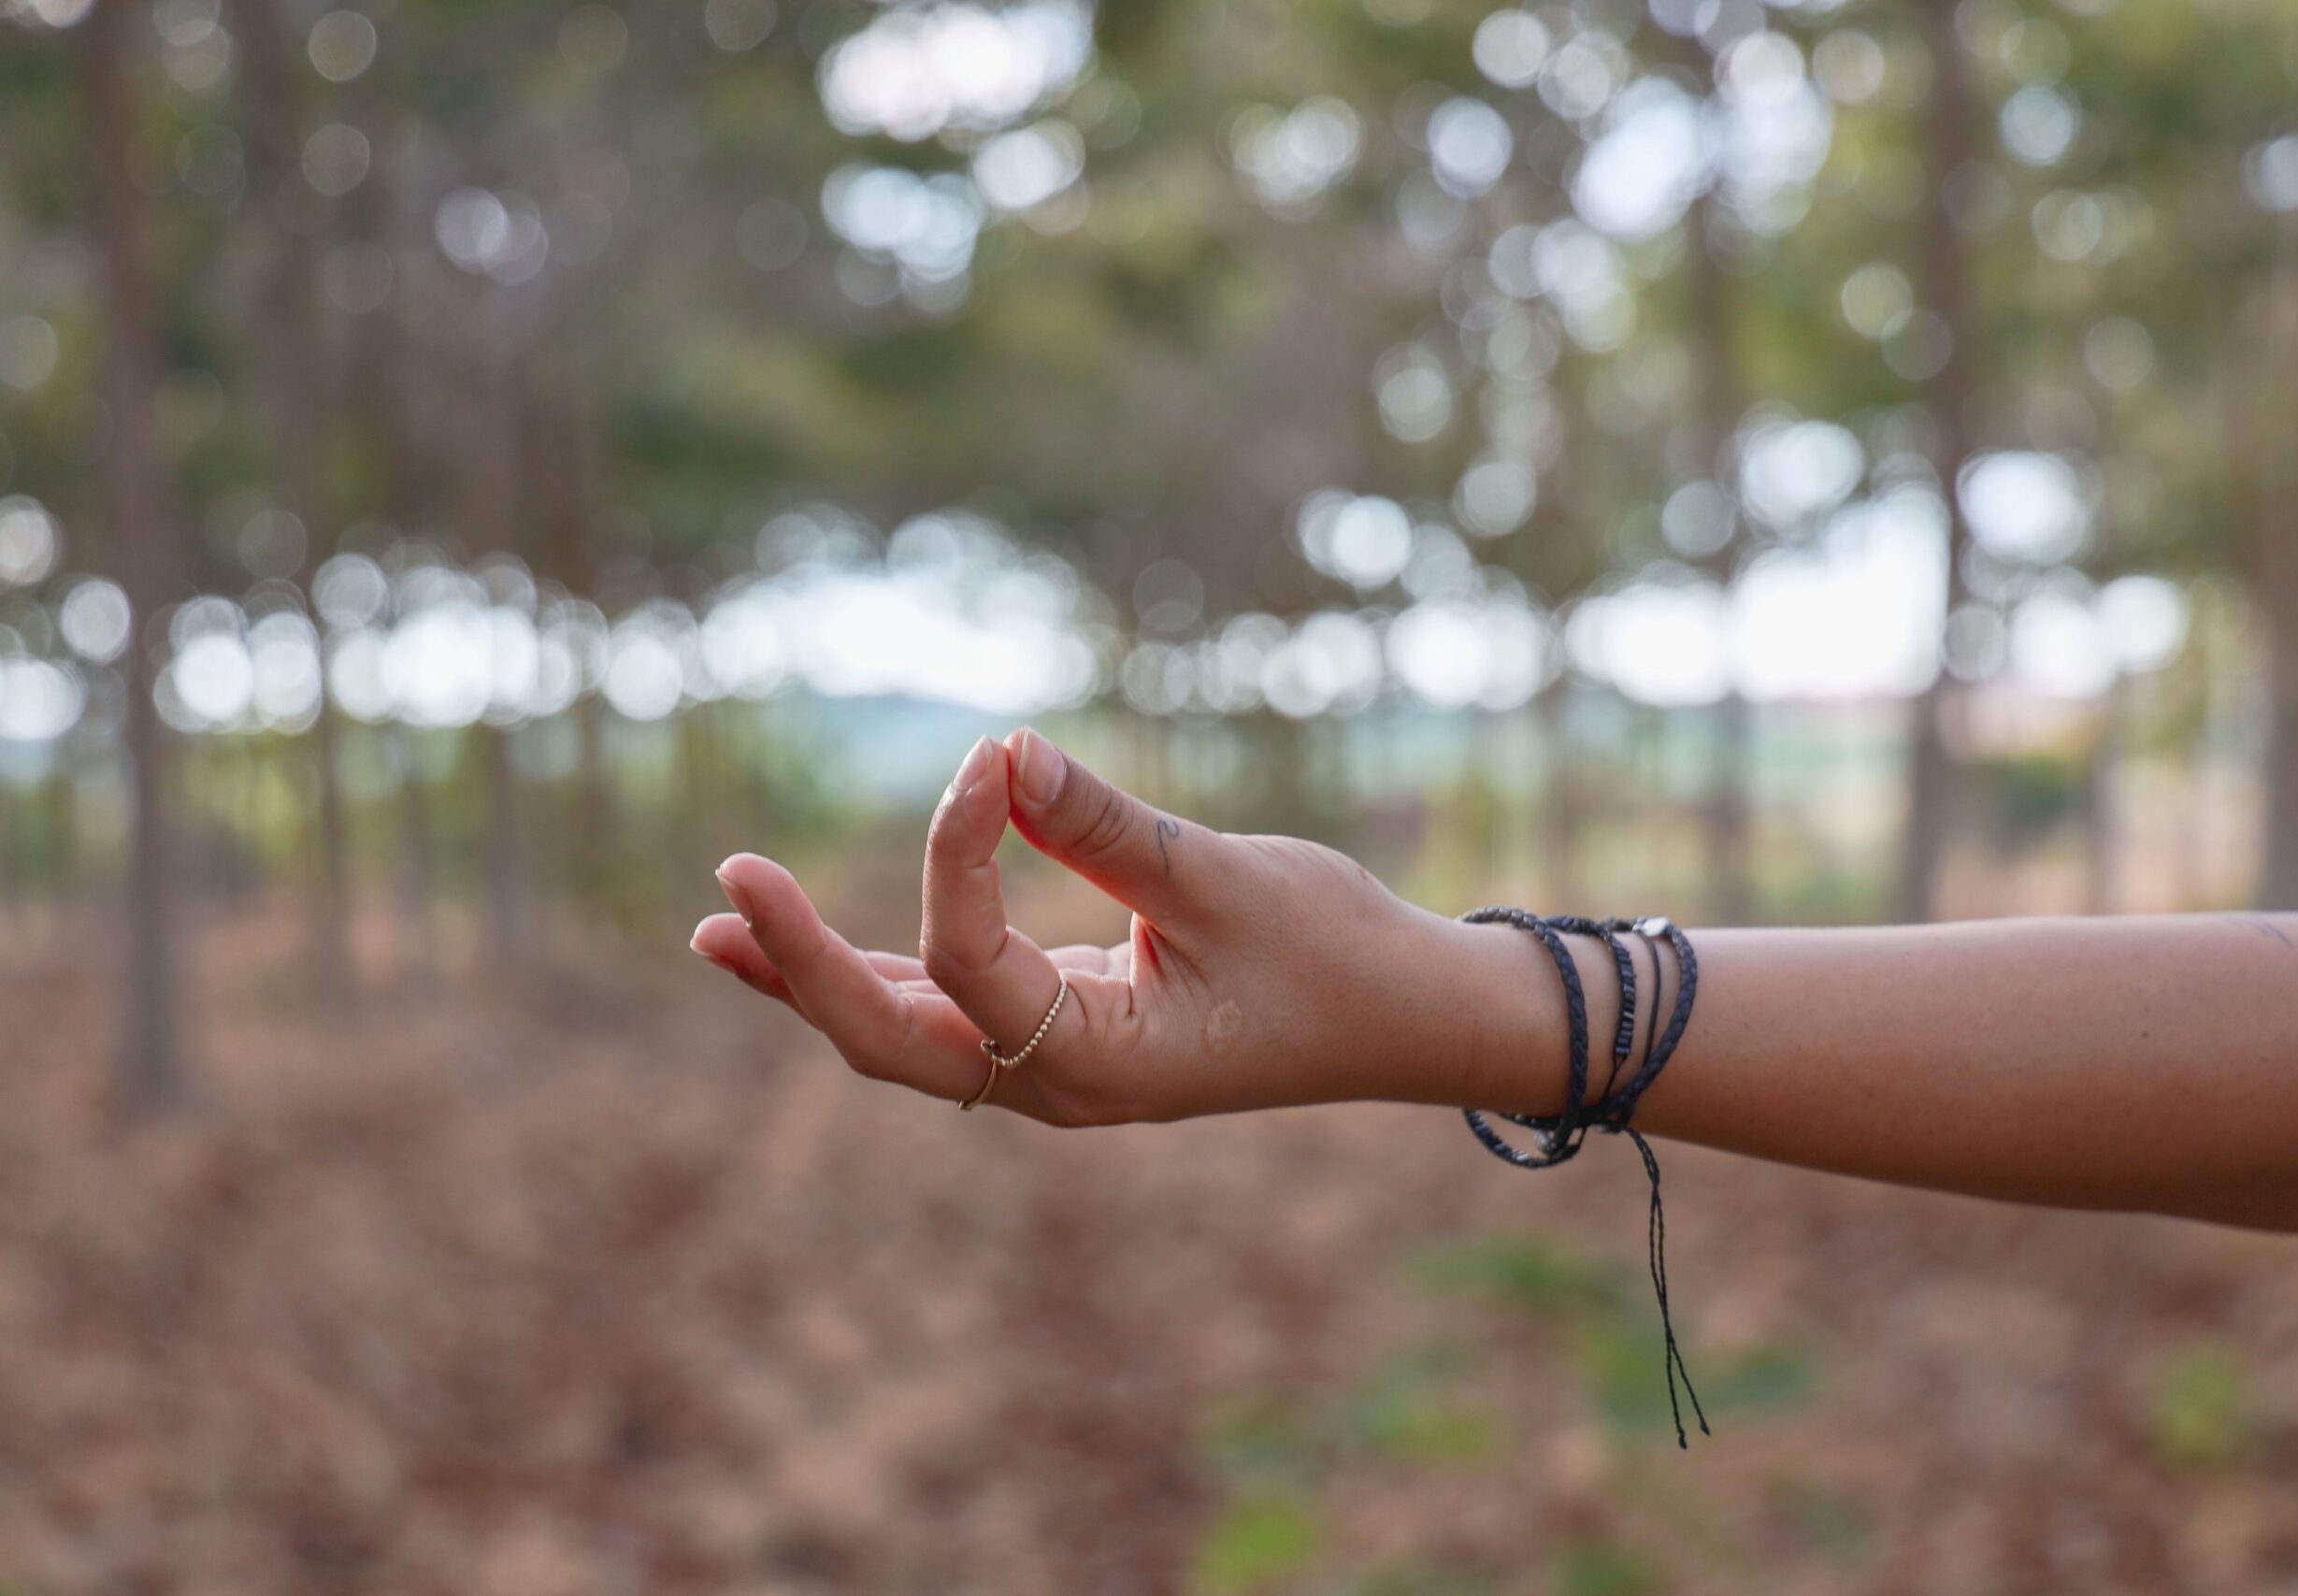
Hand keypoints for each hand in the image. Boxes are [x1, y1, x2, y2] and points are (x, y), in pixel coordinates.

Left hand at [690, 729, 1563, 1124]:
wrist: (1411, 1020)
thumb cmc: (1339, 955)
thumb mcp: (1226, 879)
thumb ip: (1104, 822)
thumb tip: (1000, 749)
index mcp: (1103, 1065)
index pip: (976, 959)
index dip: (957, 850)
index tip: (990, 756)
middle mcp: (1061, 1084)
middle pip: (893, 1041)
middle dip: (805, 968)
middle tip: (728, 893)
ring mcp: (1058, 1068)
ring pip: (907, 1034)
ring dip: (816, 979)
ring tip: (720, 927)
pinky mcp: (1066, 1033)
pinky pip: (949, 1012)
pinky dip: (879, 973)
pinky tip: (807, 945)